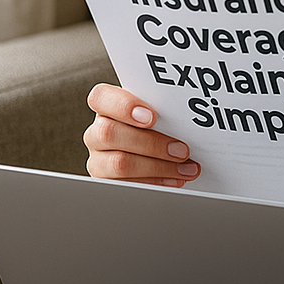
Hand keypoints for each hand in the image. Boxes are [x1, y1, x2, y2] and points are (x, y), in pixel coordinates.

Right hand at [83, 83, 199, 186]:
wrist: (155, 152)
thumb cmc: (158, 126)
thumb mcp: (158, 113)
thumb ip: (162, 110)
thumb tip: (186, 116)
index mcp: (107, 106)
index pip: (100, 97)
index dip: (124, 106)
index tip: (151, 117)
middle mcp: (97, 132)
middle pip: (110, 133)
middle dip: (151, 144)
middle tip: (181, 150)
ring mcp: (98, 159)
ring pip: (119, 163)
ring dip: (158, 167)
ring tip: (184, 169)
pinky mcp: (106, 182)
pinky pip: (125, 186)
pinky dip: (154, 183)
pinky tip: (174, 180)